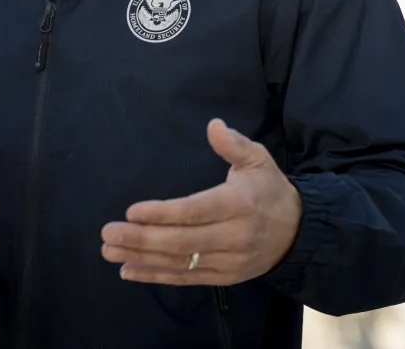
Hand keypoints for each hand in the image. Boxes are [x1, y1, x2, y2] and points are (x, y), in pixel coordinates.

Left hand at [101, 118, 301, 285]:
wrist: (297, 232)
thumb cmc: (268, 189)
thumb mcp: (258, 159)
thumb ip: (234, 144)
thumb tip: (213, 125)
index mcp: (240, 204)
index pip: (195, 211)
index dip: (162, 213)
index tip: (132, 211)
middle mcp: (234, 236)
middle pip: (181, 242)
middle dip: (141, 238)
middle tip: (108, 232)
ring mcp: (228, 261)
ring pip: (180, 262)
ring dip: (141, 258)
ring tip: (109, 250)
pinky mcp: (223, 277)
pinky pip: (186, 278)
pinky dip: (155, 276)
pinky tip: (129, 270)